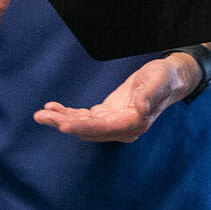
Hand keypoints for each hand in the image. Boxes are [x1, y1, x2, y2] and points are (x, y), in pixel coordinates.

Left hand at [33, 54, 199, 141]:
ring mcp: (114, 123)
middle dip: (63, 123)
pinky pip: (85, 118)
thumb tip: (140, 108)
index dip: (81, 126)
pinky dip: (68, 113)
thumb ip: (149, 95)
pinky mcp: (108, 115)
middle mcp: (122, 128)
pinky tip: (53, 109)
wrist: (169, 79)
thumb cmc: (165, 79)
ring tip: (40, 114)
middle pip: (88, 129)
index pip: (102, 128)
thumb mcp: (158, 82)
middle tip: (41, 117)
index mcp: (134, 123)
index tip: (62, 124)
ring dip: (61, 119)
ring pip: (83, 125)